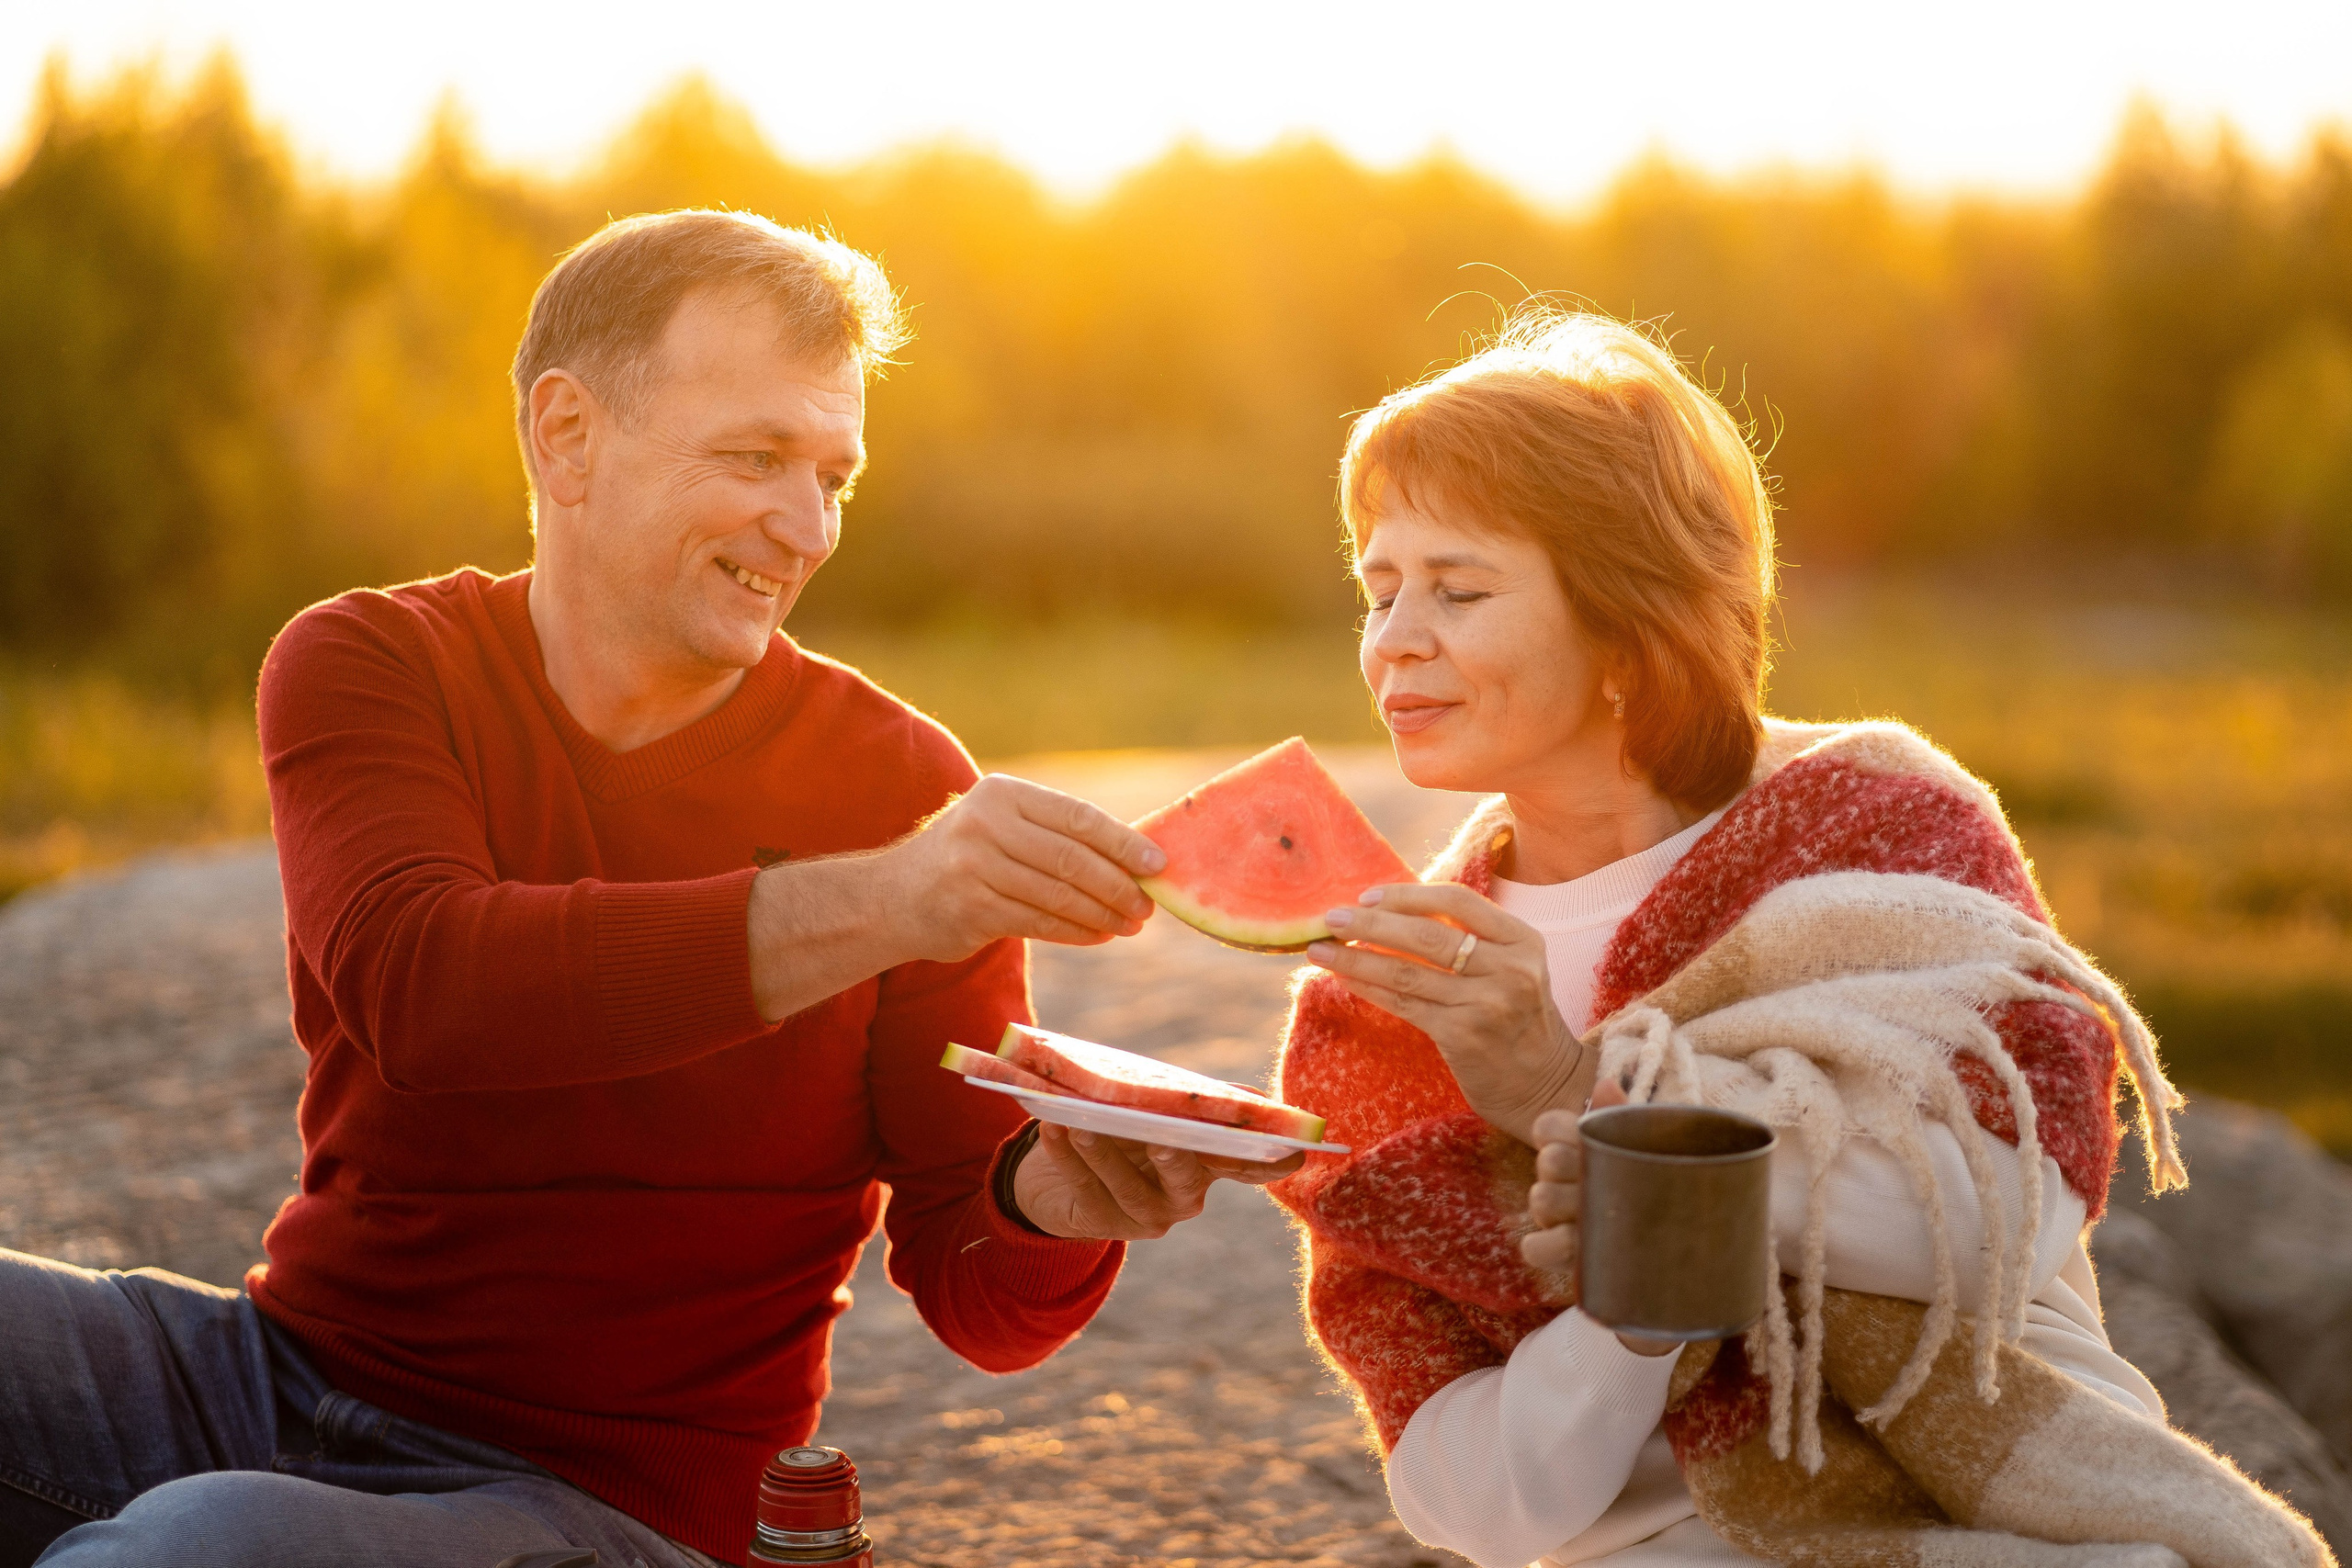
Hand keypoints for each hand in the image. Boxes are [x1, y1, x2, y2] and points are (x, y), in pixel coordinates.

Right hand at [886, 774, 1166, 958]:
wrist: (891, 897)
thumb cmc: (965, 859)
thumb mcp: (1001, 826)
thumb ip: (1054, 833)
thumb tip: (1134, 854)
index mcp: (1002, 794)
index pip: (1077, 817)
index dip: (1123, 841)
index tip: (1157, 864)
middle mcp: (986, 824)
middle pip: (1072, 858)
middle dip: (1118, 885)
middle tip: (1148, 905)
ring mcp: (974, 867)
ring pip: (1059, 895)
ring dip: (1103, 914)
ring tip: (1130, 925)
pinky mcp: (971, 909)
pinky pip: (1039, 923)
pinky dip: (1076, 932)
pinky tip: (1098, 936)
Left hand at [1011, 1123, 1304, 1240]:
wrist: (1061, 1173)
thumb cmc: (1123, 1128)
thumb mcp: (1159, 1110)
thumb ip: (1197, 1101)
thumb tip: (1251, 1097)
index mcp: (1210, 1164)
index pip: (1249, 1166)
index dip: (1269, 1163)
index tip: (1294, 1152)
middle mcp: (1185, 1195)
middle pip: (1186, 1180)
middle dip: (1175, 1161)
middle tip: (1160, 1140)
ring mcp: (1145, 1215)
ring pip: (1126, 1187)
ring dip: (1103, 1153)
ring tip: (1080, 1122)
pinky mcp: (1102, 1222)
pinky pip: (1084, 1187)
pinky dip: (1066, 1155)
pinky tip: (1053, 1126)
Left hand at [1305, 882, 1589, 1143]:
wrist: (1547, 1086)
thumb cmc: (1518, 1020)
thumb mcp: (1513, 968)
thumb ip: (1469, 939)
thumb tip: (1391, 913)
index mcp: (1522, 940)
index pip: (1457, 901)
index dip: (1407, 895)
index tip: (1368, 896)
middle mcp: (1509, 968)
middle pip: (1426, 935)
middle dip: (1370, 924)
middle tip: (1330, 918)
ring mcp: (1485, 1004)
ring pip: (1407, 972)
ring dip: (1356, 958)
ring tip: (1319, 949)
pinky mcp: (1462, 1036)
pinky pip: (1404, 1005)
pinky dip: (1369, 988)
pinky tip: (1344, 978)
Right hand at [1524, 1078, 1675, 1355]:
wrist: (1689, 1244)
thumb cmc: (1667, 1184)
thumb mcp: (1655, 1148)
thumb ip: (1626, 1118)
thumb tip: (1605, 1085)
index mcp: (1578, 1146)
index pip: (1547, 1126)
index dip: (1563, 1132)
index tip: (1590, 1143)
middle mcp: (1562, 1178)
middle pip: (1548, 1161)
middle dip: (1574, 1169)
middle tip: (1611, 1183)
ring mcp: (1558, 1216)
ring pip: (1540, 1199)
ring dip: (1567, 1207)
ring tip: (1603, 1216)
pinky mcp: (1558, 1252)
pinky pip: (1531, 1247)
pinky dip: (1549, 1247)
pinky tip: (1581, 1246)